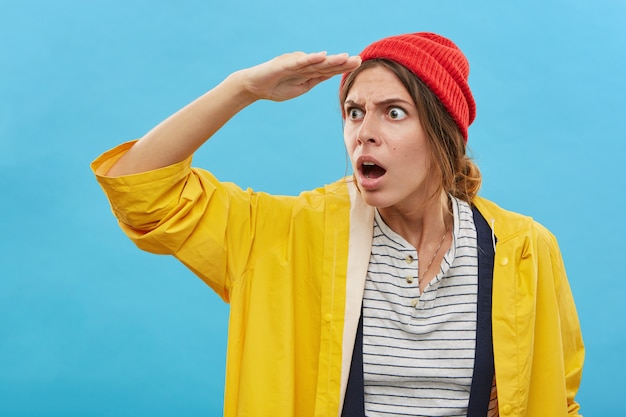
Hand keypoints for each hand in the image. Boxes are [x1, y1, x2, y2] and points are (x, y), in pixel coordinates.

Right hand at [238, 51, 360, 101]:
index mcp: (308, 73)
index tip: (358, 64)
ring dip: (330, 60)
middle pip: (325, 64)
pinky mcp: (283, 65)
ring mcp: (294, 64)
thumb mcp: (300, 87)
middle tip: (358, 60)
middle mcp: (303, 66)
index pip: (328, 70)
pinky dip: (309, 59)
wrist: (254, 86)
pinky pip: (298, 62)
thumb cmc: (276, 87)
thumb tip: (329, 70)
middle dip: (342, 62)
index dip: (342, 67)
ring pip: (315, 62)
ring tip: (345, 57)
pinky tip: (320, 56)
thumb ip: (314, 79)